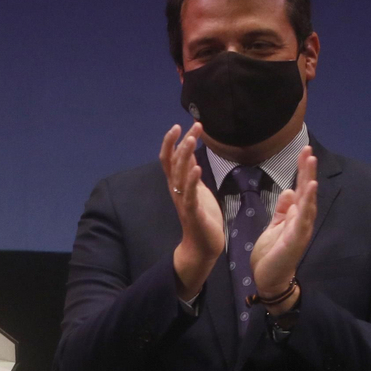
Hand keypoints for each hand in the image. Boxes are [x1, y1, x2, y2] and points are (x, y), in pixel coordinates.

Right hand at [160, 123, 223, 300]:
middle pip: (174, 161)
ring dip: (185, 155)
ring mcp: (183, 200)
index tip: (179, 125)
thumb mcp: (197, 189)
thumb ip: (190, 171)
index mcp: (176, 184)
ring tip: (192, 139)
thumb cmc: (201, 217)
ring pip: (180, 174)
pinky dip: (192, 180)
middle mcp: (176, 190)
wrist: (202, 246)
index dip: (171, 142)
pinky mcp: (192, 211)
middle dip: (182, 142)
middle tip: (194, 126)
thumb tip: (189, 152)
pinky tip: (196, 168)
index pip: (168, 159)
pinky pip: (190, 194)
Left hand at [251, 145, 317, 310]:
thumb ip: (282, 210)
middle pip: (306, 191)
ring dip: (309, 180)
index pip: (300, 189)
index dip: (302, 171)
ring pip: (308, 201)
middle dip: (307, 170)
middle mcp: (302, 220)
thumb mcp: (274, 227)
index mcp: (295, 216)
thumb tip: (288, 190)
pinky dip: (307, 202)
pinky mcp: (296, 238)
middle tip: (308, 149)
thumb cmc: (272, 254)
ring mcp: (301, 228)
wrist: (269, 279)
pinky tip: (309, 188)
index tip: (303, 152)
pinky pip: (303, 218)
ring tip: (311, 161)